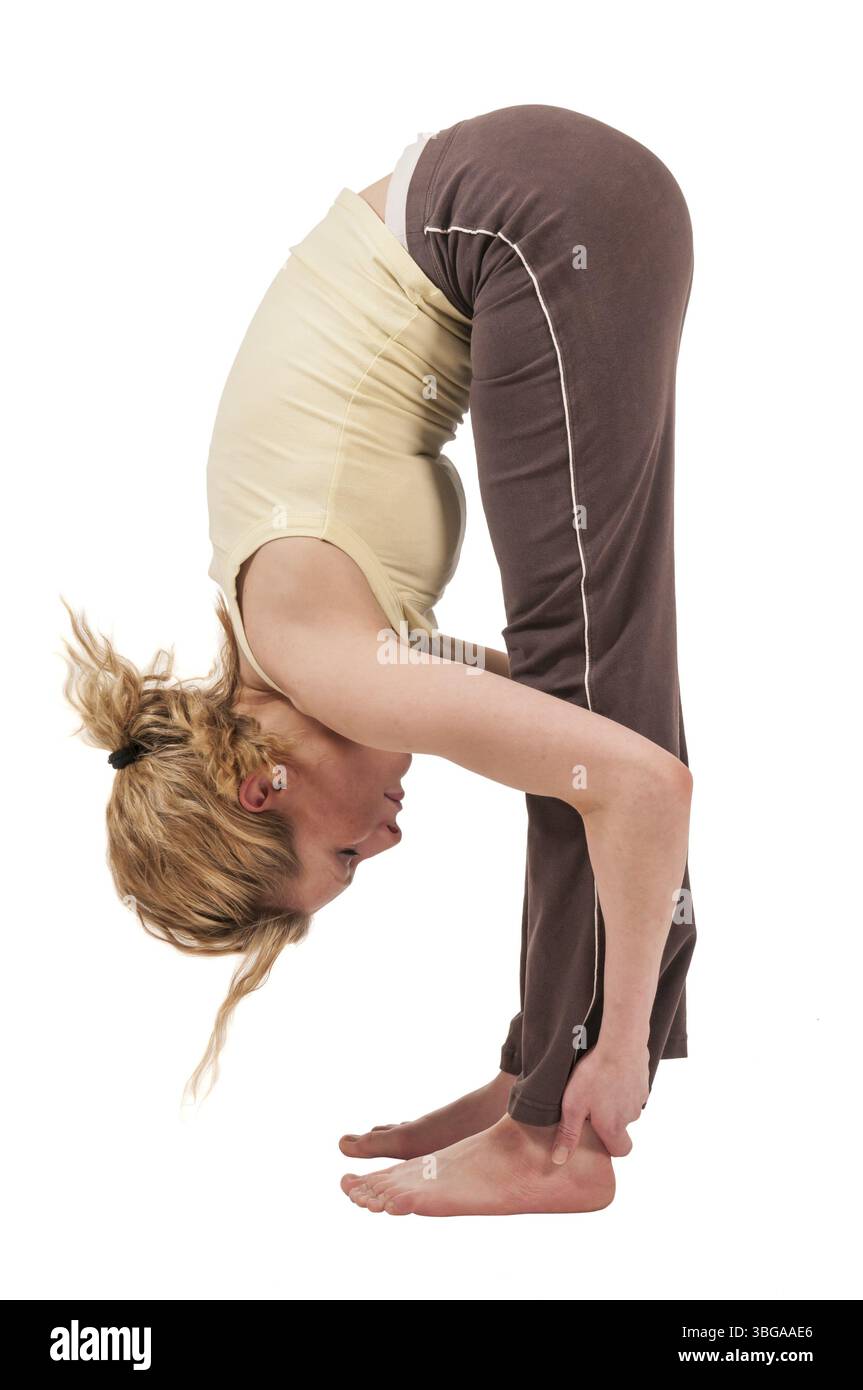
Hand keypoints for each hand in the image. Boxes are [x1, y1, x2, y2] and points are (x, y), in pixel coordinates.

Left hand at [552, 1041, 648, 1162]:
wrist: (621, 1043)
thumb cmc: (595, 1075)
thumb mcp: (573, 1105)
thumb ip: (568, 1134)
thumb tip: (559, 1160)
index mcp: (614, 1127)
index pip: (621, 1151)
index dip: (609, 1146)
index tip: (595, 1131)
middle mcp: (631, 1116)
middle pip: (623, 1127)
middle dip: (610, 1120)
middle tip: (592, 1103)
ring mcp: (640, 1098)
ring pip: (627, 1106)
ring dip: (615, 1100)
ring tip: (599, 1082)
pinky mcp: (644, 1080)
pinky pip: (632, 1089)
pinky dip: (623, 1084)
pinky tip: (610, 1071)